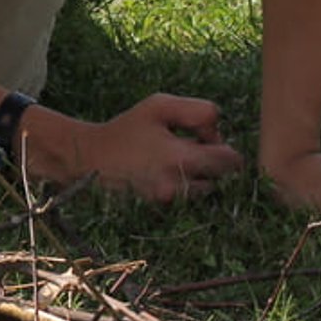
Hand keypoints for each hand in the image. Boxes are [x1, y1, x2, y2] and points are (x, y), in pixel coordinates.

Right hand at [32, 93, 244, 202]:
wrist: (89, 159)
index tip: (204, 140)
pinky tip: (165, 178)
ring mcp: (168, 207)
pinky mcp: (159, 215)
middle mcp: (176, 189)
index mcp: (179, 159)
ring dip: (200, 180)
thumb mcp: (160, 105)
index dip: (224, 148)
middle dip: (214, 165)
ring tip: (174, 165)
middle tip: (190, 151)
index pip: (231, 162)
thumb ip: (199, 112)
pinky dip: (184, 191)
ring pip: (207, 194)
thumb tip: (217, 136)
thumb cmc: (127, 128)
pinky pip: (189, 204)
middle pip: (223, 181)